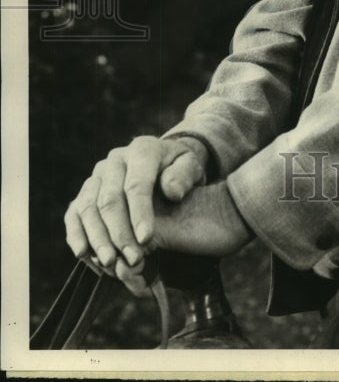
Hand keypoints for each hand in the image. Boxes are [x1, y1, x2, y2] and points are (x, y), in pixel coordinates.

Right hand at [64, 135, 206, 295]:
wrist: (164, 165)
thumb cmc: (179, 170)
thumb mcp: (191, 166)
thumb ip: (185, 176)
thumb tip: (172, 191)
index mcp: (142, 149)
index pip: (136, 183)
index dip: (139, 212)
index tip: (146, 239)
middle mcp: (114, 160)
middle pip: (109, 199)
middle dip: (119, 232)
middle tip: (132, 259)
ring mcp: (97, 176)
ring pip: (88, 207)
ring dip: (97, 238)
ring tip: (110, 263)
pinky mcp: (85, 192)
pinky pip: (74, 214)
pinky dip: (76, 234)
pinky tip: (84, 254)